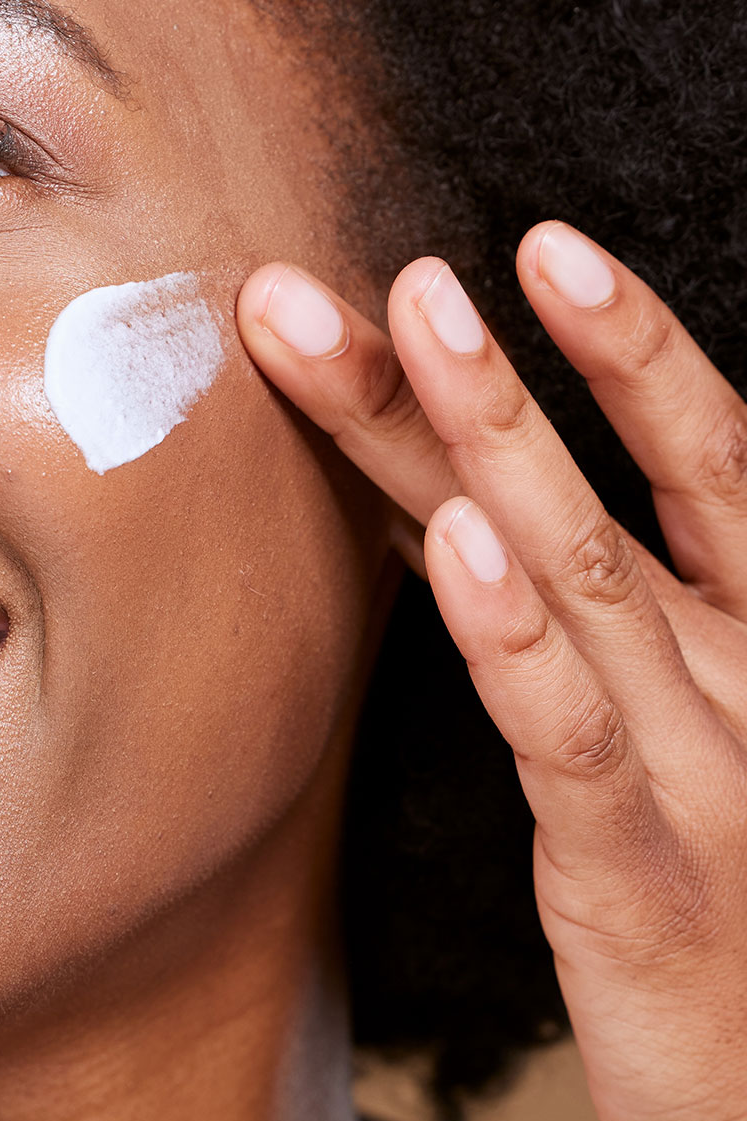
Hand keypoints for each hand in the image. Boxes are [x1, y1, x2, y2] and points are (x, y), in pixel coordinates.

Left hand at [236, 223, 746, 1120]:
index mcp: (746, 625)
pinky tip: (453, 538)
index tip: (526, 249)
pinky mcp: (641, 867)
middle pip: (602, 488)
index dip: (616, 346)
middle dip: (500, 372)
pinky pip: (567, 730)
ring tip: (418, 325)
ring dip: (494, 438)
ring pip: (583, 572)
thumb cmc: (714, 870)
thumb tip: (448, 501)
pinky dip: (511, 630)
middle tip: (406, 268)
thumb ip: (562, 609)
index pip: (682, 453)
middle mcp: (736, 666)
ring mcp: (701, 758)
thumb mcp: (656, 712)